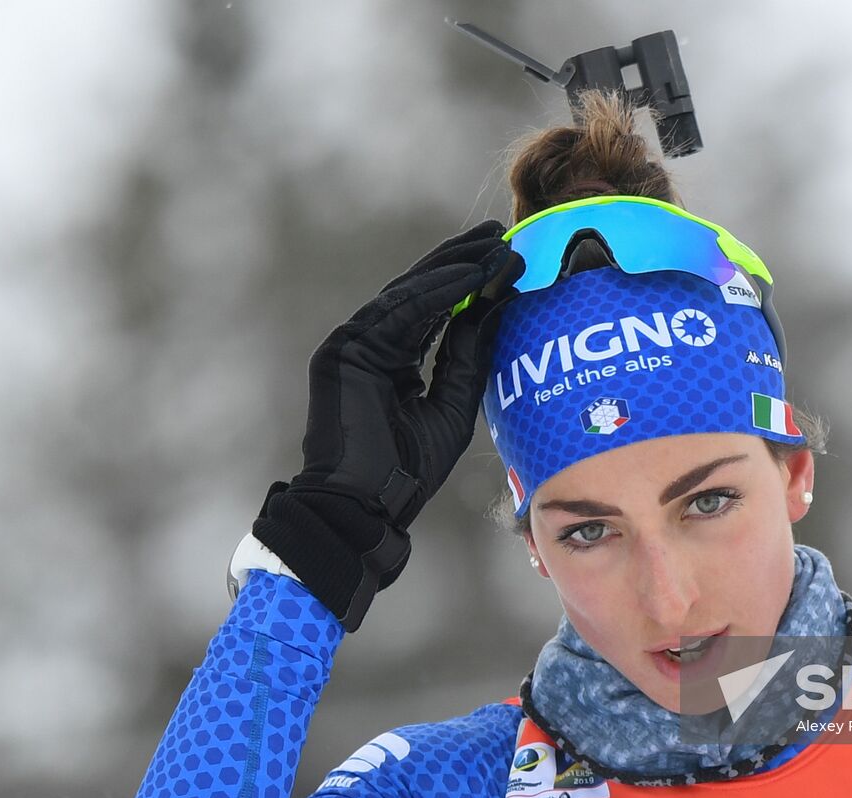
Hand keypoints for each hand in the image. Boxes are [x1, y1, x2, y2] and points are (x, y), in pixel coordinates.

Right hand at [251, 220, 520, 630]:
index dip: (468, 285)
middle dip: (462, 261)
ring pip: (411, 293)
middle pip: (420, 292)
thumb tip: (495, 309)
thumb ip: (467, 356)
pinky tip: (471, 273)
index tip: (506, 261)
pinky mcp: (346, 349)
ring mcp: (352, 345)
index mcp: (390, 362)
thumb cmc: (407, 472)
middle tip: (499, 235)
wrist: (367, 508)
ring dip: (455, 267)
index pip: (432, 312)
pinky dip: (439, 290)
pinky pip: (401, 311)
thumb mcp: (452, 405)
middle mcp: (369, 346)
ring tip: (493, 246)